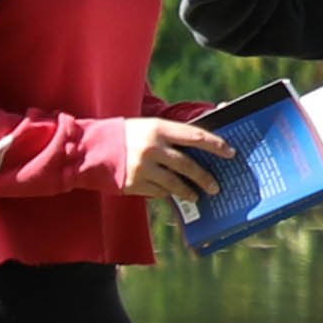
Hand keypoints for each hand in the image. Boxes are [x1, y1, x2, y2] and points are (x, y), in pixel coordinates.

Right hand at [109, 115, 225, 205]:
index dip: (215, 145)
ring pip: (175, 183)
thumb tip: (203, 144)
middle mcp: (152, 147)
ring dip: (188, 191)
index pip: (195, 136)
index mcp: (159, 128)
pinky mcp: (134, 183)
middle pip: (188, 165)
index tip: (230, 152)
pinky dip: (166, 192)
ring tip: (197, 196)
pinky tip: (170, 192)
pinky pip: (158, 191)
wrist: (92, 148)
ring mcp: (143, 167)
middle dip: (205, 178)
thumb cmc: (127, 134)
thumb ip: (173, 135)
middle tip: (216, 186)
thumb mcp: (149, 126)